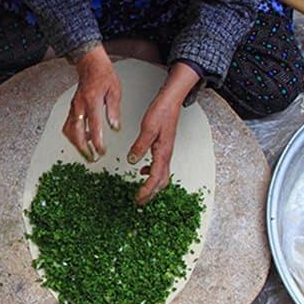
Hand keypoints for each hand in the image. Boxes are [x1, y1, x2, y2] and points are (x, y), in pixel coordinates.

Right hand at [63, 45, 120, 161]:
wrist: (90, 65)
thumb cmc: (103, 76)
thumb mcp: (115, 91)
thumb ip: (114, 111)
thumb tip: (115, 127)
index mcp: (91, 100)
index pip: (93, 125)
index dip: (97, 141)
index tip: (101, 151)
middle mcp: (79, 105)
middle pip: (76, 132)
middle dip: (83, 148)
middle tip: (92, 158)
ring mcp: (73, 107)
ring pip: (69, 131)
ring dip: (77, 144)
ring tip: (88, 151)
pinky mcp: (72, 109)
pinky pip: (69, 126)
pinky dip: (75, 135)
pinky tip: (85, 138)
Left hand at [127, 62, 199, 204]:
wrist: (171, 101)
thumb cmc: (162, 112)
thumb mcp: (147, 128)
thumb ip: (140, 146)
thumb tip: (132, 160)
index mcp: (163, 152)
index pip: (156, 178)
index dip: (147, 191)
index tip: (138, 198)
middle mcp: (167, 154)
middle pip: (162, 181)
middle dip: (151, 193)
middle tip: (139, 201)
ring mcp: (166, 151)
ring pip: (162, 175)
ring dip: (152, 185)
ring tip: (141, 191)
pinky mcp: (164, 147)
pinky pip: (160, 166)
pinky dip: (152, 173)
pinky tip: (143, 171)